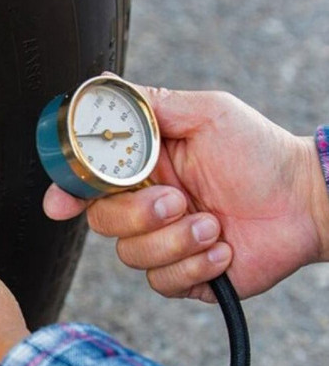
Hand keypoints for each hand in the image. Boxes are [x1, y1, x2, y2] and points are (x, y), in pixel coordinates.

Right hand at [44, 86, 328, 301]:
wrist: (304, 201)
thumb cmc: (259, 153)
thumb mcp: (206, 113)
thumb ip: (152, 103)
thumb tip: (103, 84)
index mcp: (143, 169)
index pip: (90, 182)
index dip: (68, 192)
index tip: (60, 203)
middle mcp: (146, 207)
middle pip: (102, 221)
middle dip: (138, 215)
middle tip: (178, 200)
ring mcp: (162, 242)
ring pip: (131, 255)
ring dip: (176, 241)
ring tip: (213, 224)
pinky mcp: (183, 275)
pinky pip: (163, 282)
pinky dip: (196, 265)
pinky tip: (223, 249)